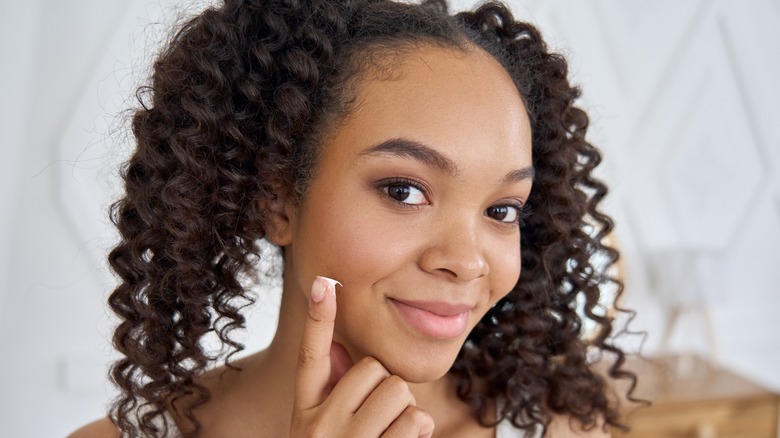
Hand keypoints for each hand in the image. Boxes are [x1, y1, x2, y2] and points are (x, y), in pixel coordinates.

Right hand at [290, 276, 434, 436]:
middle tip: (381, 419)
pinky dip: (421, 431)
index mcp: (305, 412)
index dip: (317, 317)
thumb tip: (337, 345)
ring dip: (406, 410)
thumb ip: (335, 389)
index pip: (309, 356)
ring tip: (391, 433)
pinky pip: (416, 418)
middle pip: (372, 367)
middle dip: (387, 386)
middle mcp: (318, 426)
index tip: (322, 281)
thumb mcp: (327, 427)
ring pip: (398, 389)